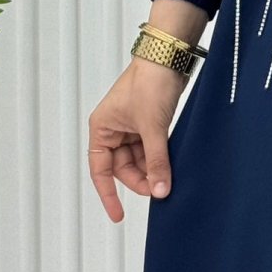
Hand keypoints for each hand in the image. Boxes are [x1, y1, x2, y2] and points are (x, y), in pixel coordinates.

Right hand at [87, 60, 186, 222]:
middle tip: (159, 191)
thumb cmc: (150, 83)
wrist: (170, 56)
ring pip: (139, 158)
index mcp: (102, 128)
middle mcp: (114, 128)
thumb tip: (160, 191)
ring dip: (152, 169)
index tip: (118, 215)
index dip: (108, 194)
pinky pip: (151, 148)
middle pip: (122, 167)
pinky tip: (170, 166)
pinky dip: (160, 158)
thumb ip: (156, 161)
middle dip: (140, 179)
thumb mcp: (153, 128)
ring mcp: (132, 125)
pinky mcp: (150, 121)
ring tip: (168, 179)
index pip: (100, 170)